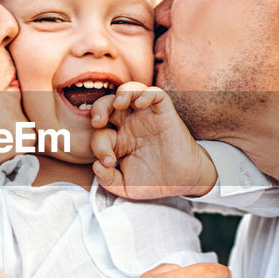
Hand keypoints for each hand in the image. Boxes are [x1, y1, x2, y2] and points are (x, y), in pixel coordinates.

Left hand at [89, 82, 216, 198]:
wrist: (182, 182)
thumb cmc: (154, 181)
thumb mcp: (125, 186)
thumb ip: (107, 180)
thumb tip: (96, 165)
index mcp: (117, 139)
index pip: (99, 133)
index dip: (98, 146)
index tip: (108, 163)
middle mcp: (129, 124)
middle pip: (107, 104)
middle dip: (99, 108)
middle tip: (98, 122)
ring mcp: (147, 117)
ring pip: (129, 91)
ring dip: (121, 94)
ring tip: (118, 104)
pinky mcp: (165, 113)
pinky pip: (155, 94)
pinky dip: (146, 93)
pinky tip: (141, 104)